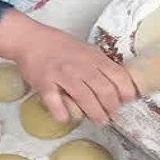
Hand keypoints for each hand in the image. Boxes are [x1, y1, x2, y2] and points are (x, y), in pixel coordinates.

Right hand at [0, 10, 136, 124]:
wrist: (31, 39)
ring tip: (100, 120)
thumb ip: (100, 64)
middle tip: (112, 114)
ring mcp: (63, 75)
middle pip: (104, 89)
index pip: (117, 75)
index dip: (126, 90)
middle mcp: (81, 66)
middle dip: (112, 106)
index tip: (128, 100)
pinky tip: (67, 118)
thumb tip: (118, 82)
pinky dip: (62, 113)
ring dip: (95, 113)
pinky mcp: (46, 83)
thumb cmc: (59, 46)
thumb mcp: (86, 49)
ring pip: (85, 98)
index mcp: (93, 57)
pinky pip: (56, 102)